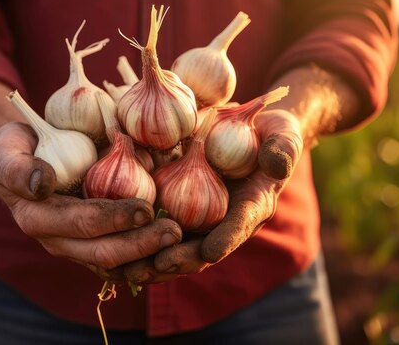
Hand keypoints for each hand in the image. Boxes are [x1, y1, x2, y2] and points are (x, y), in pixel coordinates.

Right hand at [0, 121, 182, 281]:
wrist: (21, 157)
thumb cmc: (15, 149)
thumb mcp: (7, 152)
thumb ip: (18, 169)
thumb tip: (42, 185)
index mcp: (38, 219)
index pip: (81, 223)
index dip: (113, 219)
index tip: (145, 209)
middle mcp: (58, 240)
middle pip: (103, 252)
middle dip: (140, 245)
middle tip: (175, 233)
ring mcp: (77, 244)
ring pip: (117, 262)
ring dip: (149, 255)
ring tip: (180, 241)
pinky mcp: (92, 241)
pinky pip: (121, 258)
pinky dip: (147, 255)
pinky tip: (172, 246)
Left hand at [122, 109, 303, 283]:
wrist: (252, 130)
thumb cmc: (270, 134)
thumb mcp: (283, 137)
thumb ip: (282, 150)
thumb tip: (276, 164)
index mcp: (252, 206)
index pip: (239, 226)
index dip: (225, 239)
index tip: (209, 251)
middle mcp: (224, 219)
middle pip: (202, 247)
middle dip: (179, 259)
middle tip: (157, 266)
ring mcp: (200, 216)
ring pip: (175, 244)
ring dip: (152, 259)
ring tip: (128, 269)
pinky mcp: (178, 205)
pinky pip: (157, 225)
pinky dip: (138, 236)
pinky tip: (115, 243)